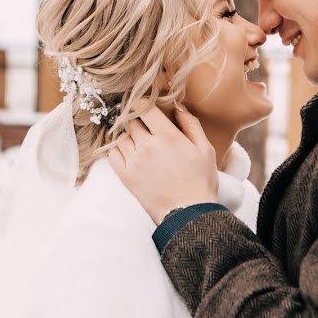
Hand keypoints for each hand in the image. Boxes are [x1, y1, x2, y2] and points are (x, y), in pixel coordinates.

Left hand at [108, 101, 217, 224]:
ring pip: (121, 136)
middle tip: (145, 126)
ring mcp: (134, 161)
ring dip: (129, 135)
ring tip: (140, 142)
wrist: (188, 214)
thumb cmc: (200, 182)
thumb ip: (191, 124)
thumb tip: (177, 107)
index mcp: (168, 136)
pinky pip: (112, 154)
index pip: (144, 108)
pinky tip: (129, 153)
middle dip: (138, 120)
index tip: (147, 107)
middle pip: (131, 121)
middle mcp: (148, 146)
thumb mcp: (205, 149)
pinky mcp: (126, 176)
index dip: (143, 103)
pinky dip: (118, 150)